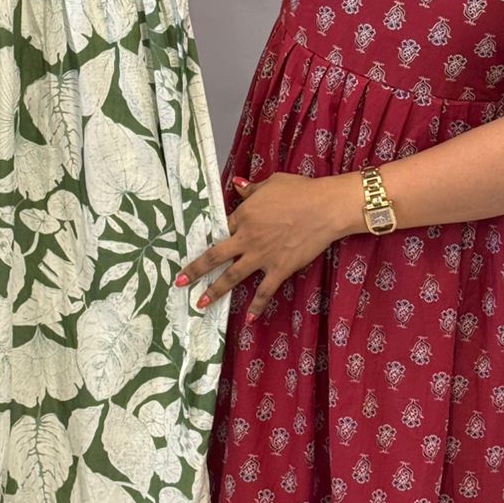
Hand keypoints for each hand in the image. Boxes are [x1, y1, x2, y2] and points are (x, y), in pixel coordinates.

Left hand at [175, 173, 358, 319]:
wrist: (324, 208)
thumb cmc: (299, 190)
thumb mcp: (270, 184)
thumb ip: (251, 189)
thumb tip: (236, 184)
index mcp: (243, 216)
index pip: (222, 229)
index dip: (213, 237)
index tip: (200, 245)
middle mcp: (247, 238)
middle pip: (215, 257)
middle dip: (195, 270)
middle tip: (180, 282)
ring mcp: (262, 256)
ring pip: (232, 277)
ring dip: (215, 292)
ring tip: (200, 304)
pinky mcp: (279, 269)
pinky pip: (265, 291)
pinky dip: (257, 306)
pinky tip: (250, 319)